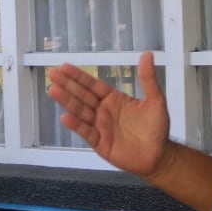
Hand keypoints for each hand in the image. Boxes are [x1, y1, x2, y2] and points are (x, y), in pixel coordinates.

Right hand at [47, 52, 170, 177]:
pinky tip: (65, 117)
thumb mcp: (156, 100)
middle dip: (67, 85)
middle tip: (52, 73)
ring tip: (53, 90)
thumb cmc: (157, 128)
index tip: (65, 66)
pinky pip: (86, 133)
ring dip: (67, 101)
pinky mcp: (100, 143)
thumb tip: (148, 54)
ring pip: (81, 112)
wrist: (158, 156)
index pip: (93, 85)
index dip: (79, 76)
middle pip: (82, 96)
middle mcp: (103, 111)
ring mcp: (100, 127)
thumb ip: (148, 79)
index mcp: (113, 99)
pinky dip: (76, 125)